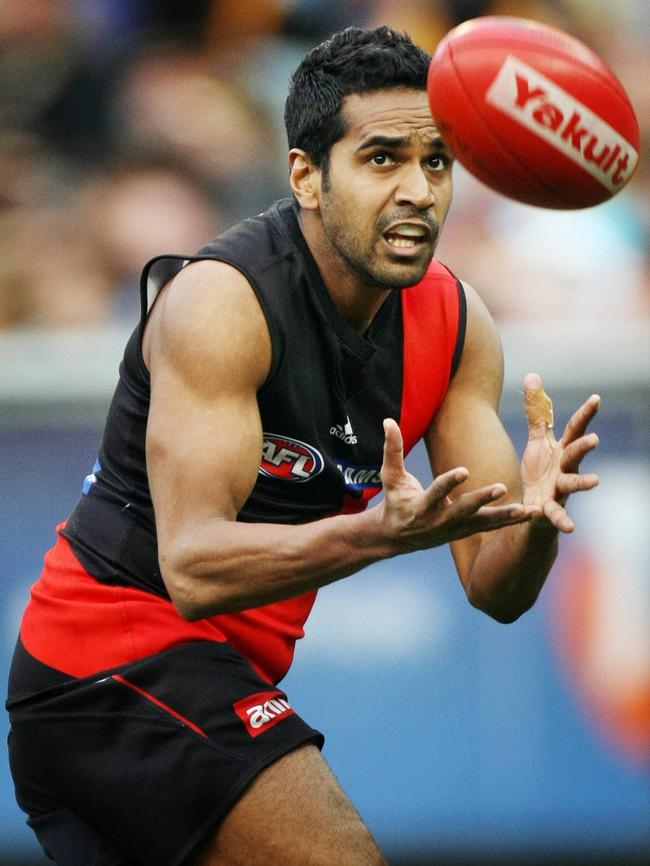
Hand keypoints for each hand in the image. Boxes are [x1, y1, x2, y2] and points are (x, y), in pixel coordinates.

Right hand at [378, 418, 539, 550]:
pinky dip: (510, 522)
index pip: (435, 493)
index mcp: (421, 507)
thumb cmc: (395, 500)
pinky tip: (531, 514)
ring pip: (483, 523)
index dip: (449, 483)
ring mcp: (454, 529)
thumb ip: (392, 449)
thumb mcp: (390, 477)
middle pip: (463, 510)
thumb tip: (388, 420)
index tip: (464, 470)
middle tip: (501, 488)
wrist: (396, 537)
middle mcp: (439, 521)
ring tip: (527, 509)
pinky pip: (491, 527)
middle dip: (482, 500)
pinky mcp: (466, 532)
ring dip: (506, 517)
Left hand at [521, 373, 599, 532]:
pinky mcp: (551, 509)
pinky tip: (569, 526)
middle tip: (594, 438)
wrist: (533, 511)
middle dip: (584, 446)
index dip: (585, 414)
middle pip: (575, 454)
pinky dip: (561, 519)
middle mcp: (565, 469)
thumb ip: (536, 414)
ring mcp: (560, 490)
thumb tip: (532, 376)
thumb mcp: (537, 441)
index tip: (597, 398)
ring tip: (596, 480)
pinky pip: (557, 514)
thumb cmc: (539, 473)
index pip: (574, 428)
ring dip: (583, 482)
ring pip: (572, 484)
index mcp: (562, 450)